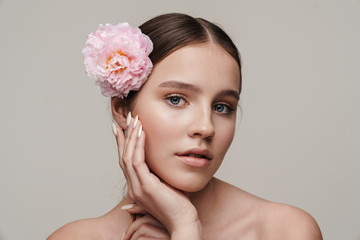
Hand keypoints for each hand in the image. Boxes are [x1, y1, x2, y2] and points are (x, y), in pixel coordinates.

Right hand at [113, 113, 201, 237]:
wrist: (183, 222)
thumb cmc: (178, 206)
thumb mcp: (166, 187)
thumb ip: (158, 177)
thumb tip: (157, 170)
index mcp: (137, 187)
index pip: (126, 161)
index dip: (123, 144)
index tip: (123, 128)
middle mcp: (133, 186)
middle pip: (123, 156)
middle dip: (125, 136)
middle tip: (128, 118)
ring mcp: (137, 187)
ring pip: (128, 156)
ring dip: (131, 136)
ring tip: (135, 119)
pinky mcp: (145, 186)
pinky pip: (137, 161)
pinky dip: (138, 146)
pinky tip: (141, 132)